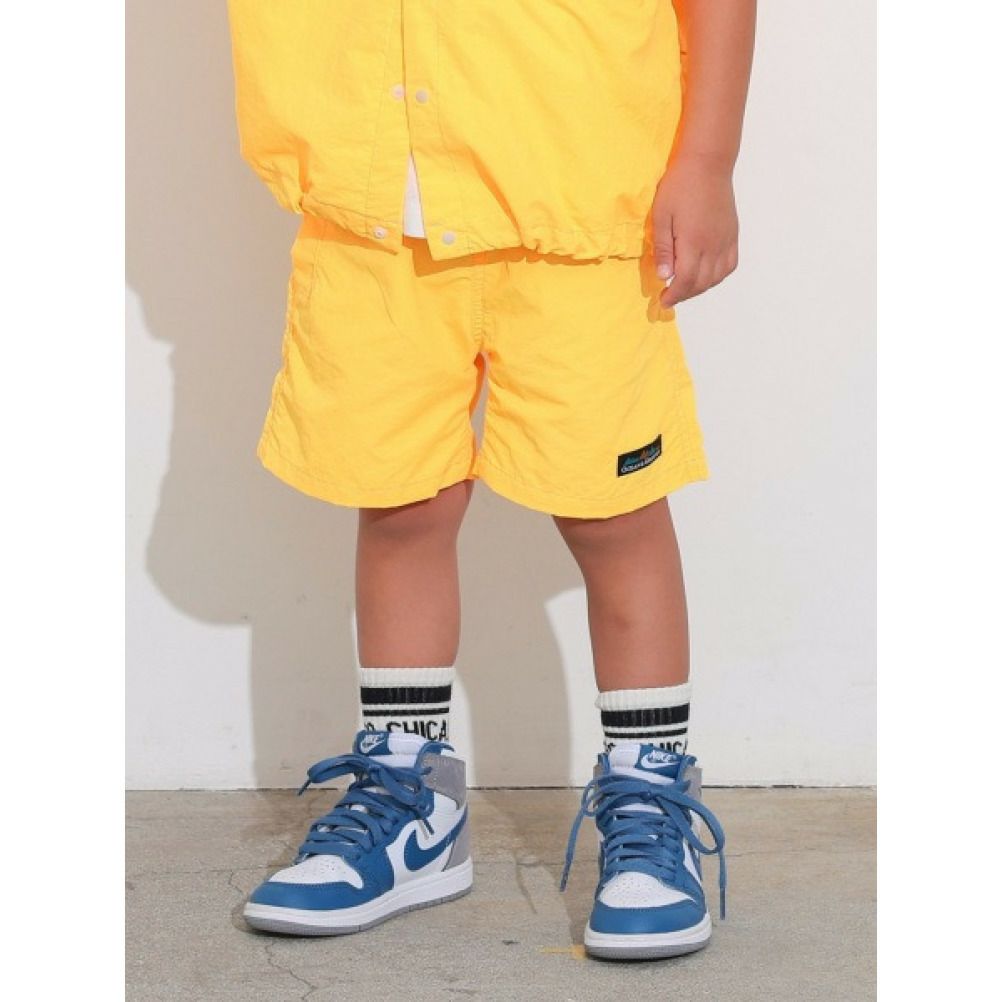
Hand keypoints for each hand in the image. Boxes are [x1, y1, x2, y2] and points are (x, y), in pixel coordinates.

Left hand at [652, 153, 738, 308]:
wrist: (707, 164)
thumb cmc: (680, 186)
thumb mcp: (661, 216)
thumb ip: (663, 248)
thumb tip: (664, 276)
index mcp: (694, 242)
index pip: (686, 280)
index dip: (675, 295)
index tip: (664, 300)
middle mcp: (713, 245)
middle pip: (702, 283)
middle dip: (685, 294)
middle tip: (670, 296)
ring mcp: (726, 240)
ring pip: (717, 277)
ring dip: (700, 287)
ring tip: (685, 286)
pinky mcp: (733, 234)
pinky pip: (730, 265)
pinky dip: (718, 276)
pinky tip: (706, 275)